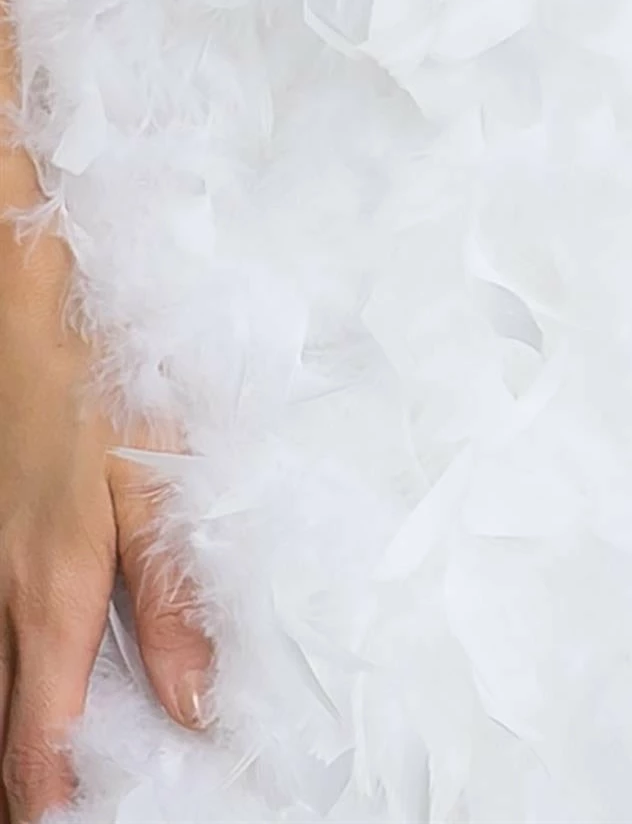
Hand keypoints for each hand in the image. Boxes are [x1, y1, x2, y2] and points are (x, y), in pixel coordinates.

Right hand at [0, 136, 212, 823]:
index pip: (40, 750)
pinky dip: (27, 669)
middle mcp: (3, 591)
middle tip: (89, 811)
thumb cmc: (93, 360)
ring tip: (79, 770)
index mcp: (54, 588)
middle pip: (8, 733)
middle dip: (43, 789)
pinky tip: (63, 666)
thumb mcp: (154, 468)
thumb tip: (201, 698)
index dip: (61, 809)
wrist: (18, 271)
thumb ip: (174, 589)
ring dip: (33, 730)